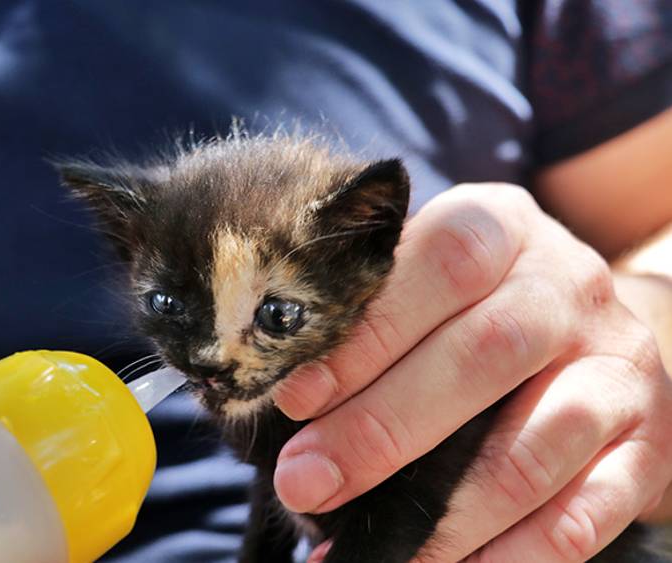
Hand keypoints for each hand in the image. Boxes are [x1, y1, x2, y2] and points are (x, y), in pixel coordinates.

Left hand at [271, 184, 671, 560]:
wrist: (591, 339)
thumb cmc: (470, 313)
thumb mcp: (425, 287)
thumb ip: (366, 323)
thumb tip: (282, 404)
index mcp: (501, 227)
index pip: (441, 263)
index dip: (366, 334)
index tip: (295, 398)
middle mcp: (570, 285)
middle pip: (486, 351)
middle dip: (383, 428)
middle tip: (307, 483)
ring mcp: (619, 364)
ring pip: (537, 442)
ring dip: (446, 511)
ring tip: (375, 551)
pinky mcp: (649, 441)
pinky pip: (590, 508)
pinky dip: (520, 551)